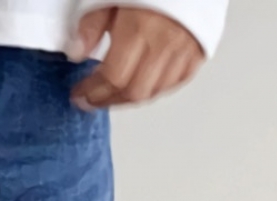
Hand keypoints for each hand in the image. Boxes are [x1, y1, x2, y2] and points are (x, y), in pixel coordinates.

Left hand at [69, 7, 205, 110]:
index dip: (92, 92)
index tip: (79, 94)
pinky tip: (142, 85)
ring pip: (155, 91)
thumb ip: (92, 24)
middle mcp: (165, 42)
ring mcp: (185, 48)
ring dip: (130, 98)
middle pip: (134, 91)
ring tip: (112, 94)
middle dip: (108, 100)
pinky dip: (157, 89)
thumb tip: (76, 53)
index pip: (113, 77)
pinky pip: (177, 82)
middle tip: (91, 99)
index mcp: (140, 28)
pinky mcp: (199, 48)